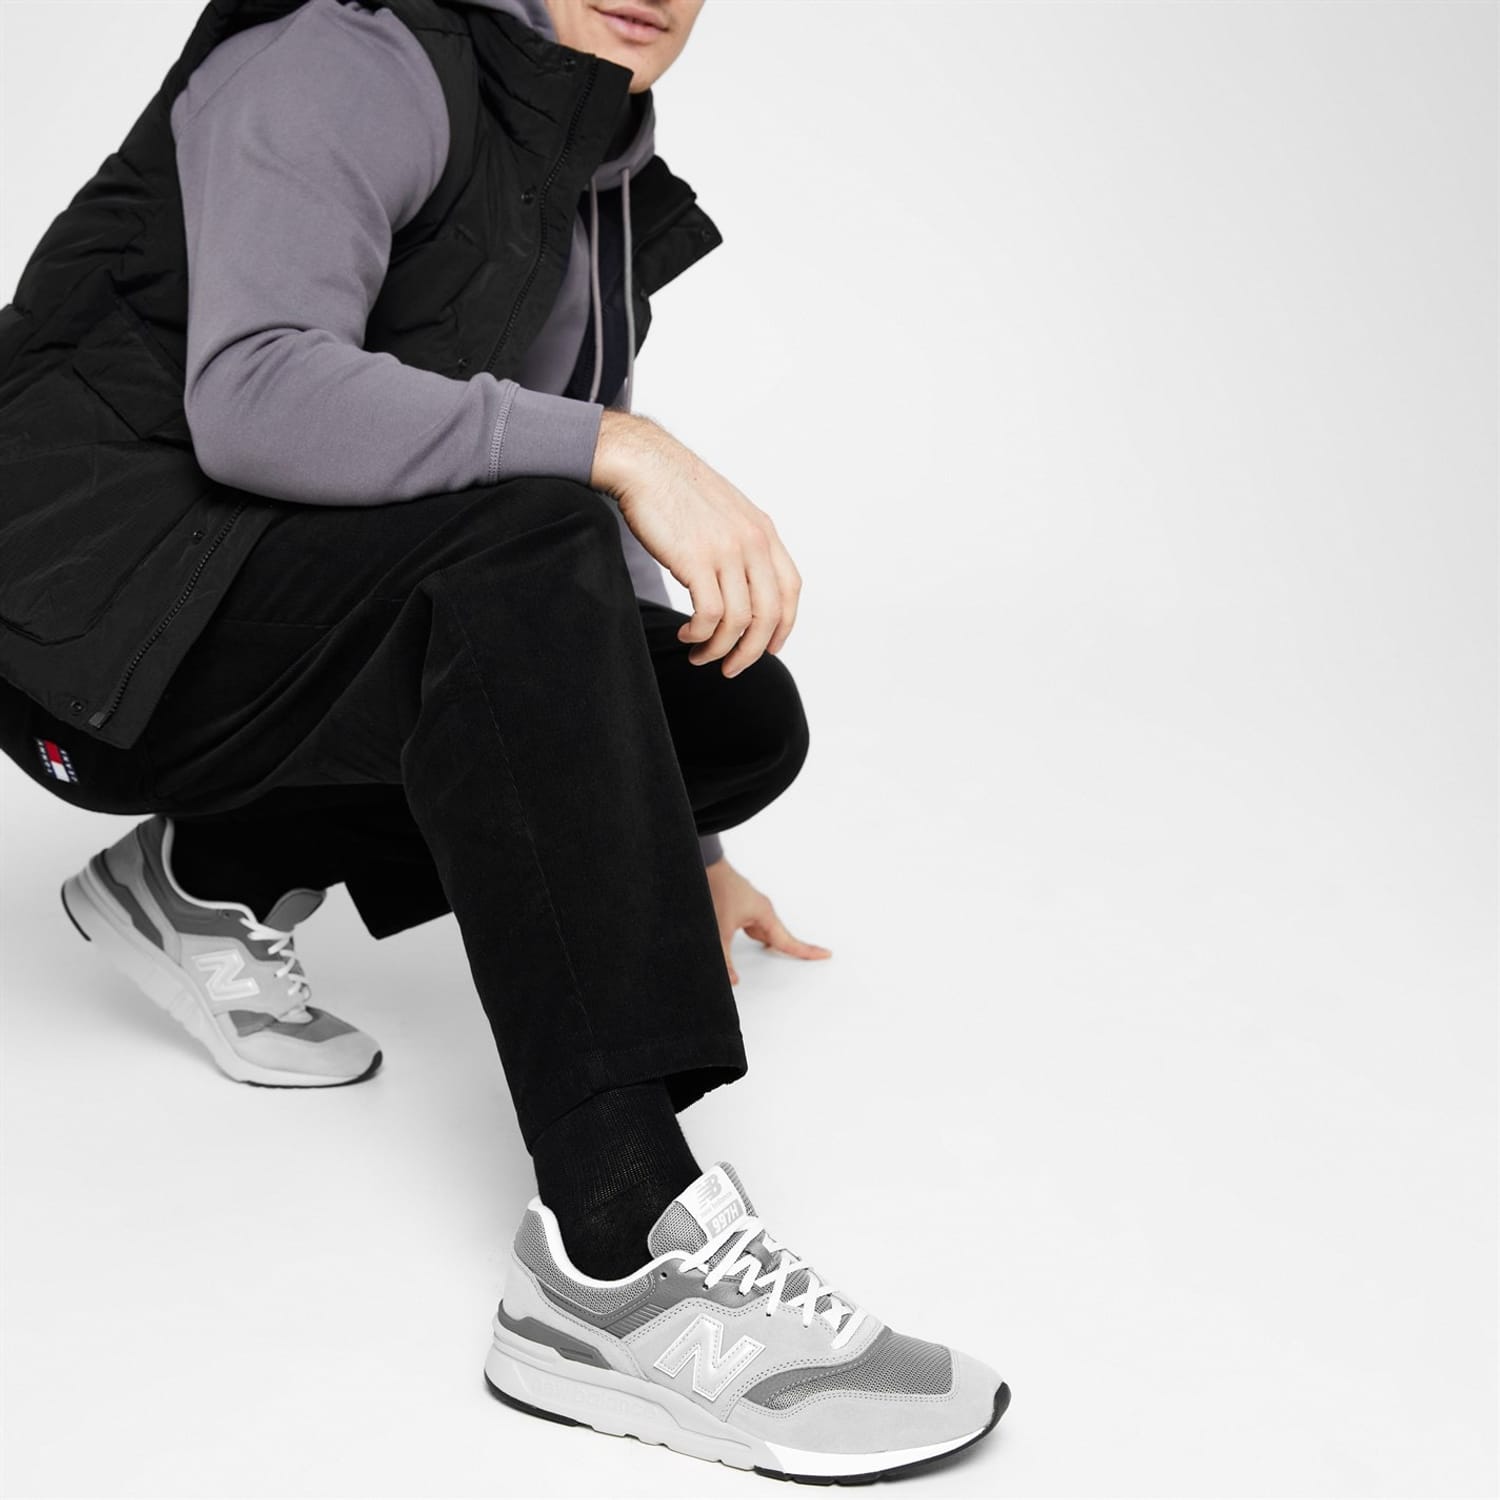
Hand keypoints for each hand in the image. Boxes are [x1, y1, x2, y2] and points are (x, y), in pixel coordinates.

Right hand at [591, 410, 801, 677]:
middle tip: (730, 668)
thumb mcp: (724, 514)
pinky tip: (686, 634)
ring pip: (739, 621)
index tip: (768, 648)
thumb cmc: (675, 490)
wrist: (643, 464)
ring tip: (699, 654)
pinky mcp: (696, 560)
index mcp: (763, 531)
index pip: (790, 589)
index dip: (783, 625)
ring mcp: (727, 551)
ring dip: (720, 649)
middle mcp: (753, 542)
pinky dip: (700, 635)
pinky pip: (709, 616)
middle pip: (769, 614)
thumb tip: (741, 587)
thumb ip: (740, 545)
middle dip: (751, 651)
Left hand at [705, 857, 830, 985]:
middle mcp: (762, 911)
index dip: (807, 951)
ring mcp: (752, 908)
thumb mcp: (721, 931)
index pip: (789, 941)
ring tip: (772, 955)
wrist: (706, 868)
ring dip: (769, 943)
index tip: (825, 954)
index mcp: (765, 915)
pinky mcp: (741, 907)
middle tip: (811, 956)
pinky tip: (746, 940)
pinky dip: (755, 936)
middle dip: (790, 949)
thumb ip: (726, 958)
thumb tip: (733, 980)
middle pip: (780, 937)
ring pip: (765, 932)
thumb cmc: (717, 889)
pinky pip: (754, 927)